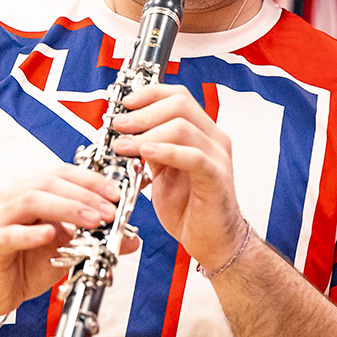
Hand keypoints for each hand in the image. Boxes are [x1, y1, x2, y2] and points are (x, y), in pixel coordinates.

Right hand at [0, 165, 130, 330]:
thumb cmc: (27, 262)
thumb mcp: (67, 246)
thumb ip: (95, 236)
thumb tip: (132, 238)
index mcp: (29, 188)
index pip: (63, 173)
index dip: (91, 180)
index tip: (117, 193)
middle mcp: (11, 195)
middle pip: (51, 182)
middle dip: (86, 194)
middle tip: (110, 210)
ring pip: (34, 200)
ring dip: (68, 208)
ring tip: (94, 220)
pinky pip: (12, 233)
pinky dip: (34, 232)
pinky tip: (52, 234)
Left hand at [110, 83, 245, 274]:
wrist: (212, 242)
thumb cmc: (191, 208)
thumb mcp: (163, 171)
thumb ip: (152, 147)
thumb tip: (127, 128)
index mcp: (202, 132)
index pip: (179, 96)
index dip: (150, 94)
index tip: (126, 103)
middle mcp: (213, 139)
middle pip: (180, 105)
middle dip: (143, 113)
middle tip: (119, 125)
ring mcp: (217, 157)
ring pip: (182, 127)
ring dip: (146, 133)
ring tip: (124, 146)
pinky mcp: (216, 178)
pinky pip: (193, 157)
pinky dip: (166, 151)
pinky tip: (146, 153)